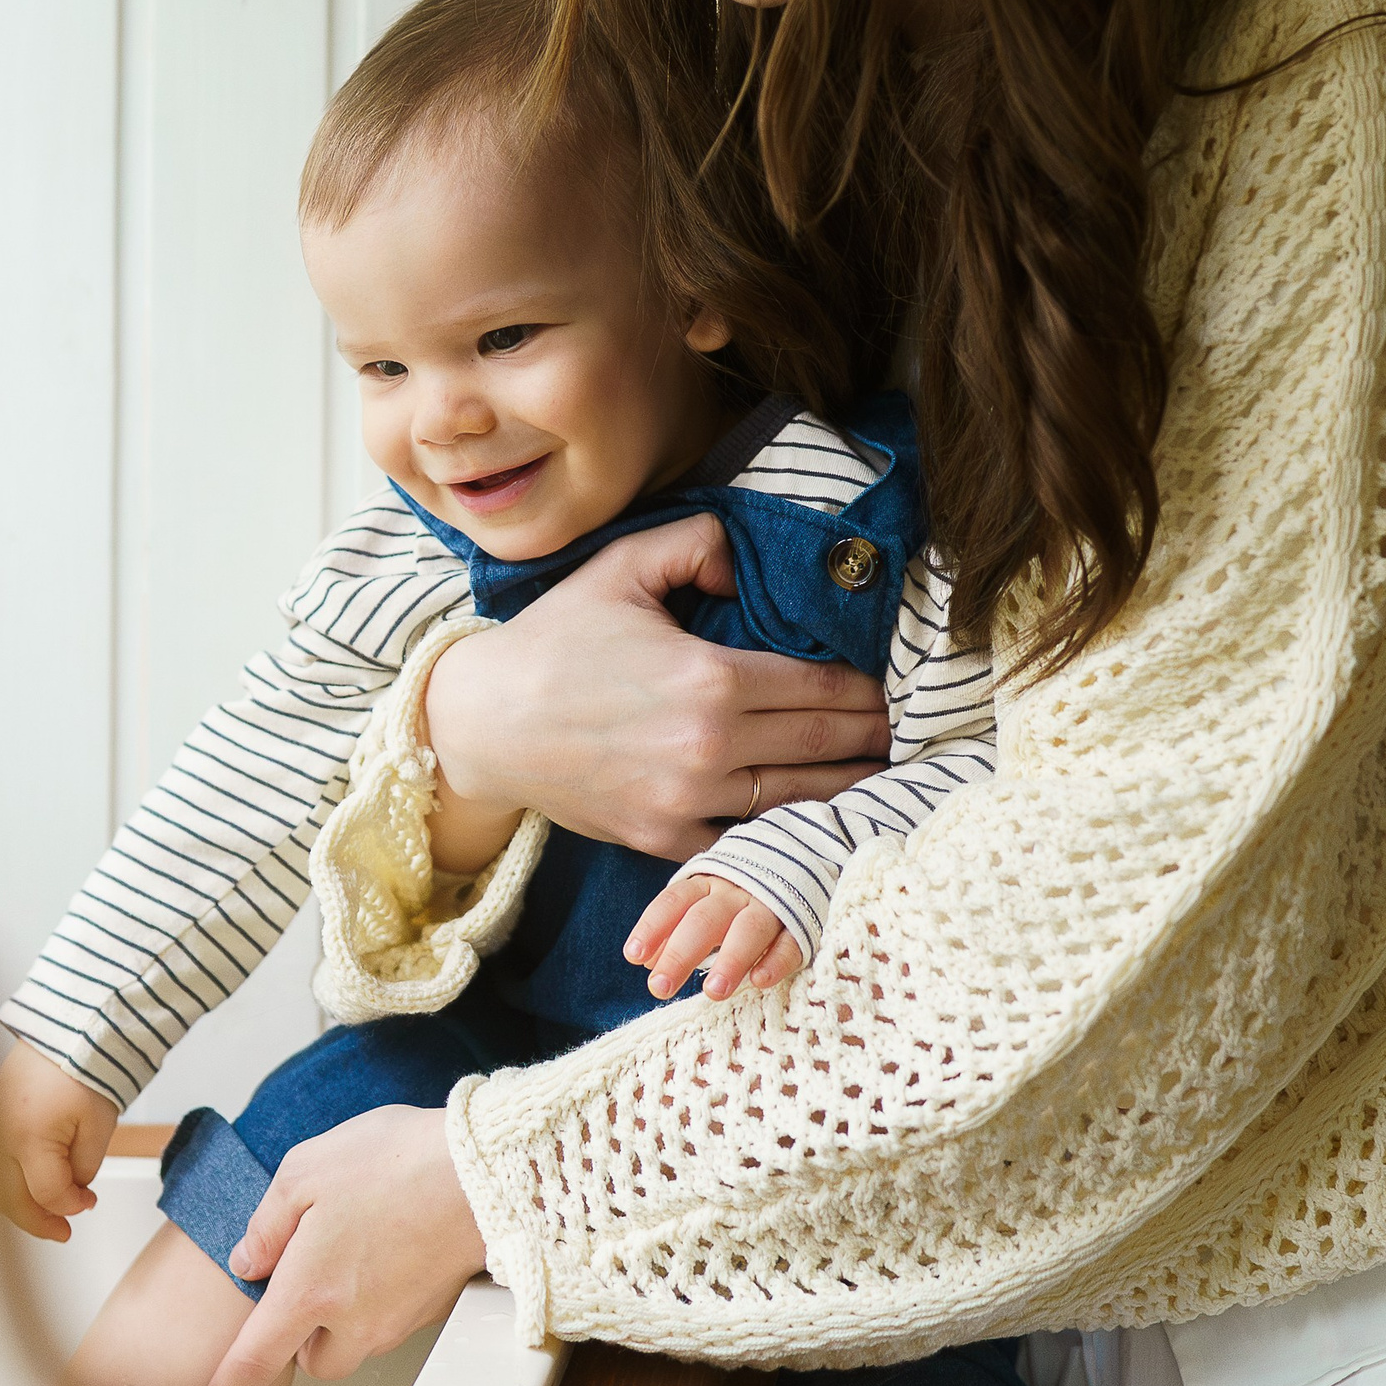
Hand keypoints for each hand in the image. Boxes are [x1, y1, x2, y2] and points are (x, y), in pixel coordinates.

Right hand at [0, 1041, 119, 1243]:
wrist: (67, 1029)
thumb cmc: (84, 1067)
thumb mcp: (98, 1126)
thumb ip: (84, 1168)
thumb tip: (72, 1192)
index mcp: (28, 1139)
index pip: (47, 1194)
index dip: (71, 1206)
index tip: (88, 1202)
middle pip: (10, 1200)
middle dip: (38, 1221)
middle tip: (62, 1230)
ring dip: (16, 1206)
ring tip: (44, 1214)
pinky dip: (2, 1185)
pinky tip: (23, 1190)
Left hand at [203, 1105, 487, 1385]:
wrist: (483, 1173)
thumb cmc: (394, 1163)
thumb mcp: (306, 1170)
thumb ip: (267, 1223)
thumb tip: (249, 1261)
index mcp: (308, 1291)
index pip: (256, 1360)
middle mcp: (352, 1321)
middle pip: (314, 1362)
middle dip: (304, 1336)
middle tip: (309, 1279)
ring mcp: (397, 1321)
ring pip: (355, 1345)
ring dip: (344, 1320)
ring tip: (355, 1253)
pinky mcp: (431, 1311)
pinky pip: (392, 1322)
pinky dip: (383, 1300)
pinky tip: (391, 1248)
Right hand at [423, 514, 889, 863]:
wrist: (484, 724)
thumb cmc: (554, 641)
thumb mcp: (621, 566)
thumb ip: (695, 542)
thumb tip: (742, 562)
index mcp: (711, 679)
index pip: (823, 688)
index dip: (867, 690)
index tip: (889, 689)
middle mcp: (710, 749)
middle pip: (826, 747)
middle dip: (873, 738)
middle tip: (901, 731)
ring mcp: (689, 803)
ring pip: (799, 802)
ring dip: (847, 790)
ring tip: (877, 775)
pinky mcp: (665, 842)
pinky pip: (747, 843)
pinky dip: (785, 833)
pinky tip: (812, 821)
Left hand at [627, 872, 804, 1000]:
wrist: (799, 861)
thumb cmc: (736, 900)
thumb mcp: (703, 907)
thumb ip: (674, 933)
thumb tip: (646, 962)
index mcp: (708, 886)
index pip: (675, 902)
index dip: (653, 927)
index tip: (634, 956)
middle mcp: (736, 893)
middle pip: (705, 920)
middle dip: (681, 954)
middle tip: (660, 988)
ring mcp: (771, 906)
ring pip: (750, 929)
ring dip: (731, 959)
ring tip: (712, 992)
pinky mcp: (800, 923)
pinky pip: (789, 941)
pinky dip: (775, 961)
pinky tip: (759, 981)